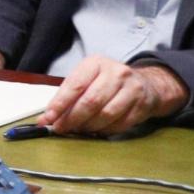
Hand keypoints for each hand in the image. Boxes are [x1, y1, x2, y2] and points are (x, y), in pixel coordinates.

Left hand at [36, 56, 187, 136]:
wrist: (145, 83)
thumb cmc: (107, 82)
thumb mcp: (86, 78)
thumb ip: (67, 95)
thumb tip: (47, 118)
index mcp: (96, 63)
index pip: (75, 85)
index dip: (59, 104)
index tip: (48, 118)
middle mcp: (116, 73)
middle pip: (91, 101)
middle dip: (72, 119)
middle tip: (61, 128)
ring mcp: (132, 88)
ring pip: (106, 114)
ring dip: (88, 127)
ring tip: (79, 129)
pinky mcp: (142, 105)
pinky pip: (120, 124)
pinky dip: (104, 130)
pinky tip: (97, 130)